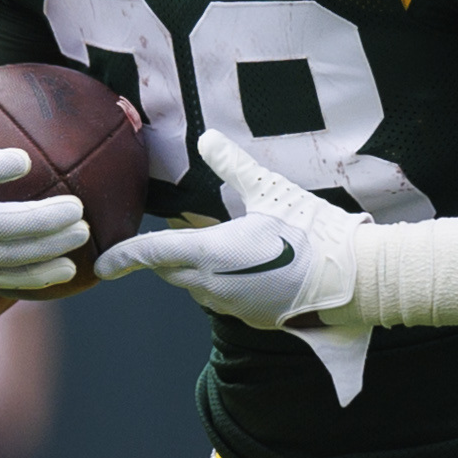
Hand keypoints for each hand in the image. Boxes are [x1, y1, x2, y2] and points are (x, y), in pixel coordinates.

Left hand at [94, 126, 364, 332]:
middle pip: (170, 272)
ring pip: (195, 287)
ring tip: (210, 243)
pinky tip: (242, 265)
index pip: (151, 254)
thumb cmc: (313, 232)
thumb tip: (206, 138)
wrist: (356, 278)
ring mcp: (233, 306)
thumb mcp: (271, 191)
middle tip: (167, 232)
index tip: (101, 265)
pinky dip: (219, 282)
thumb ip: (233, 166)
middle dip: (163, 255)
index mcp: (211, 254)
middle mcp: (214, 286)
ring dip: (193, 269)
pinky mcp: (252, 318)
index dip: (122, 258)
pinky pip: (221, 299)